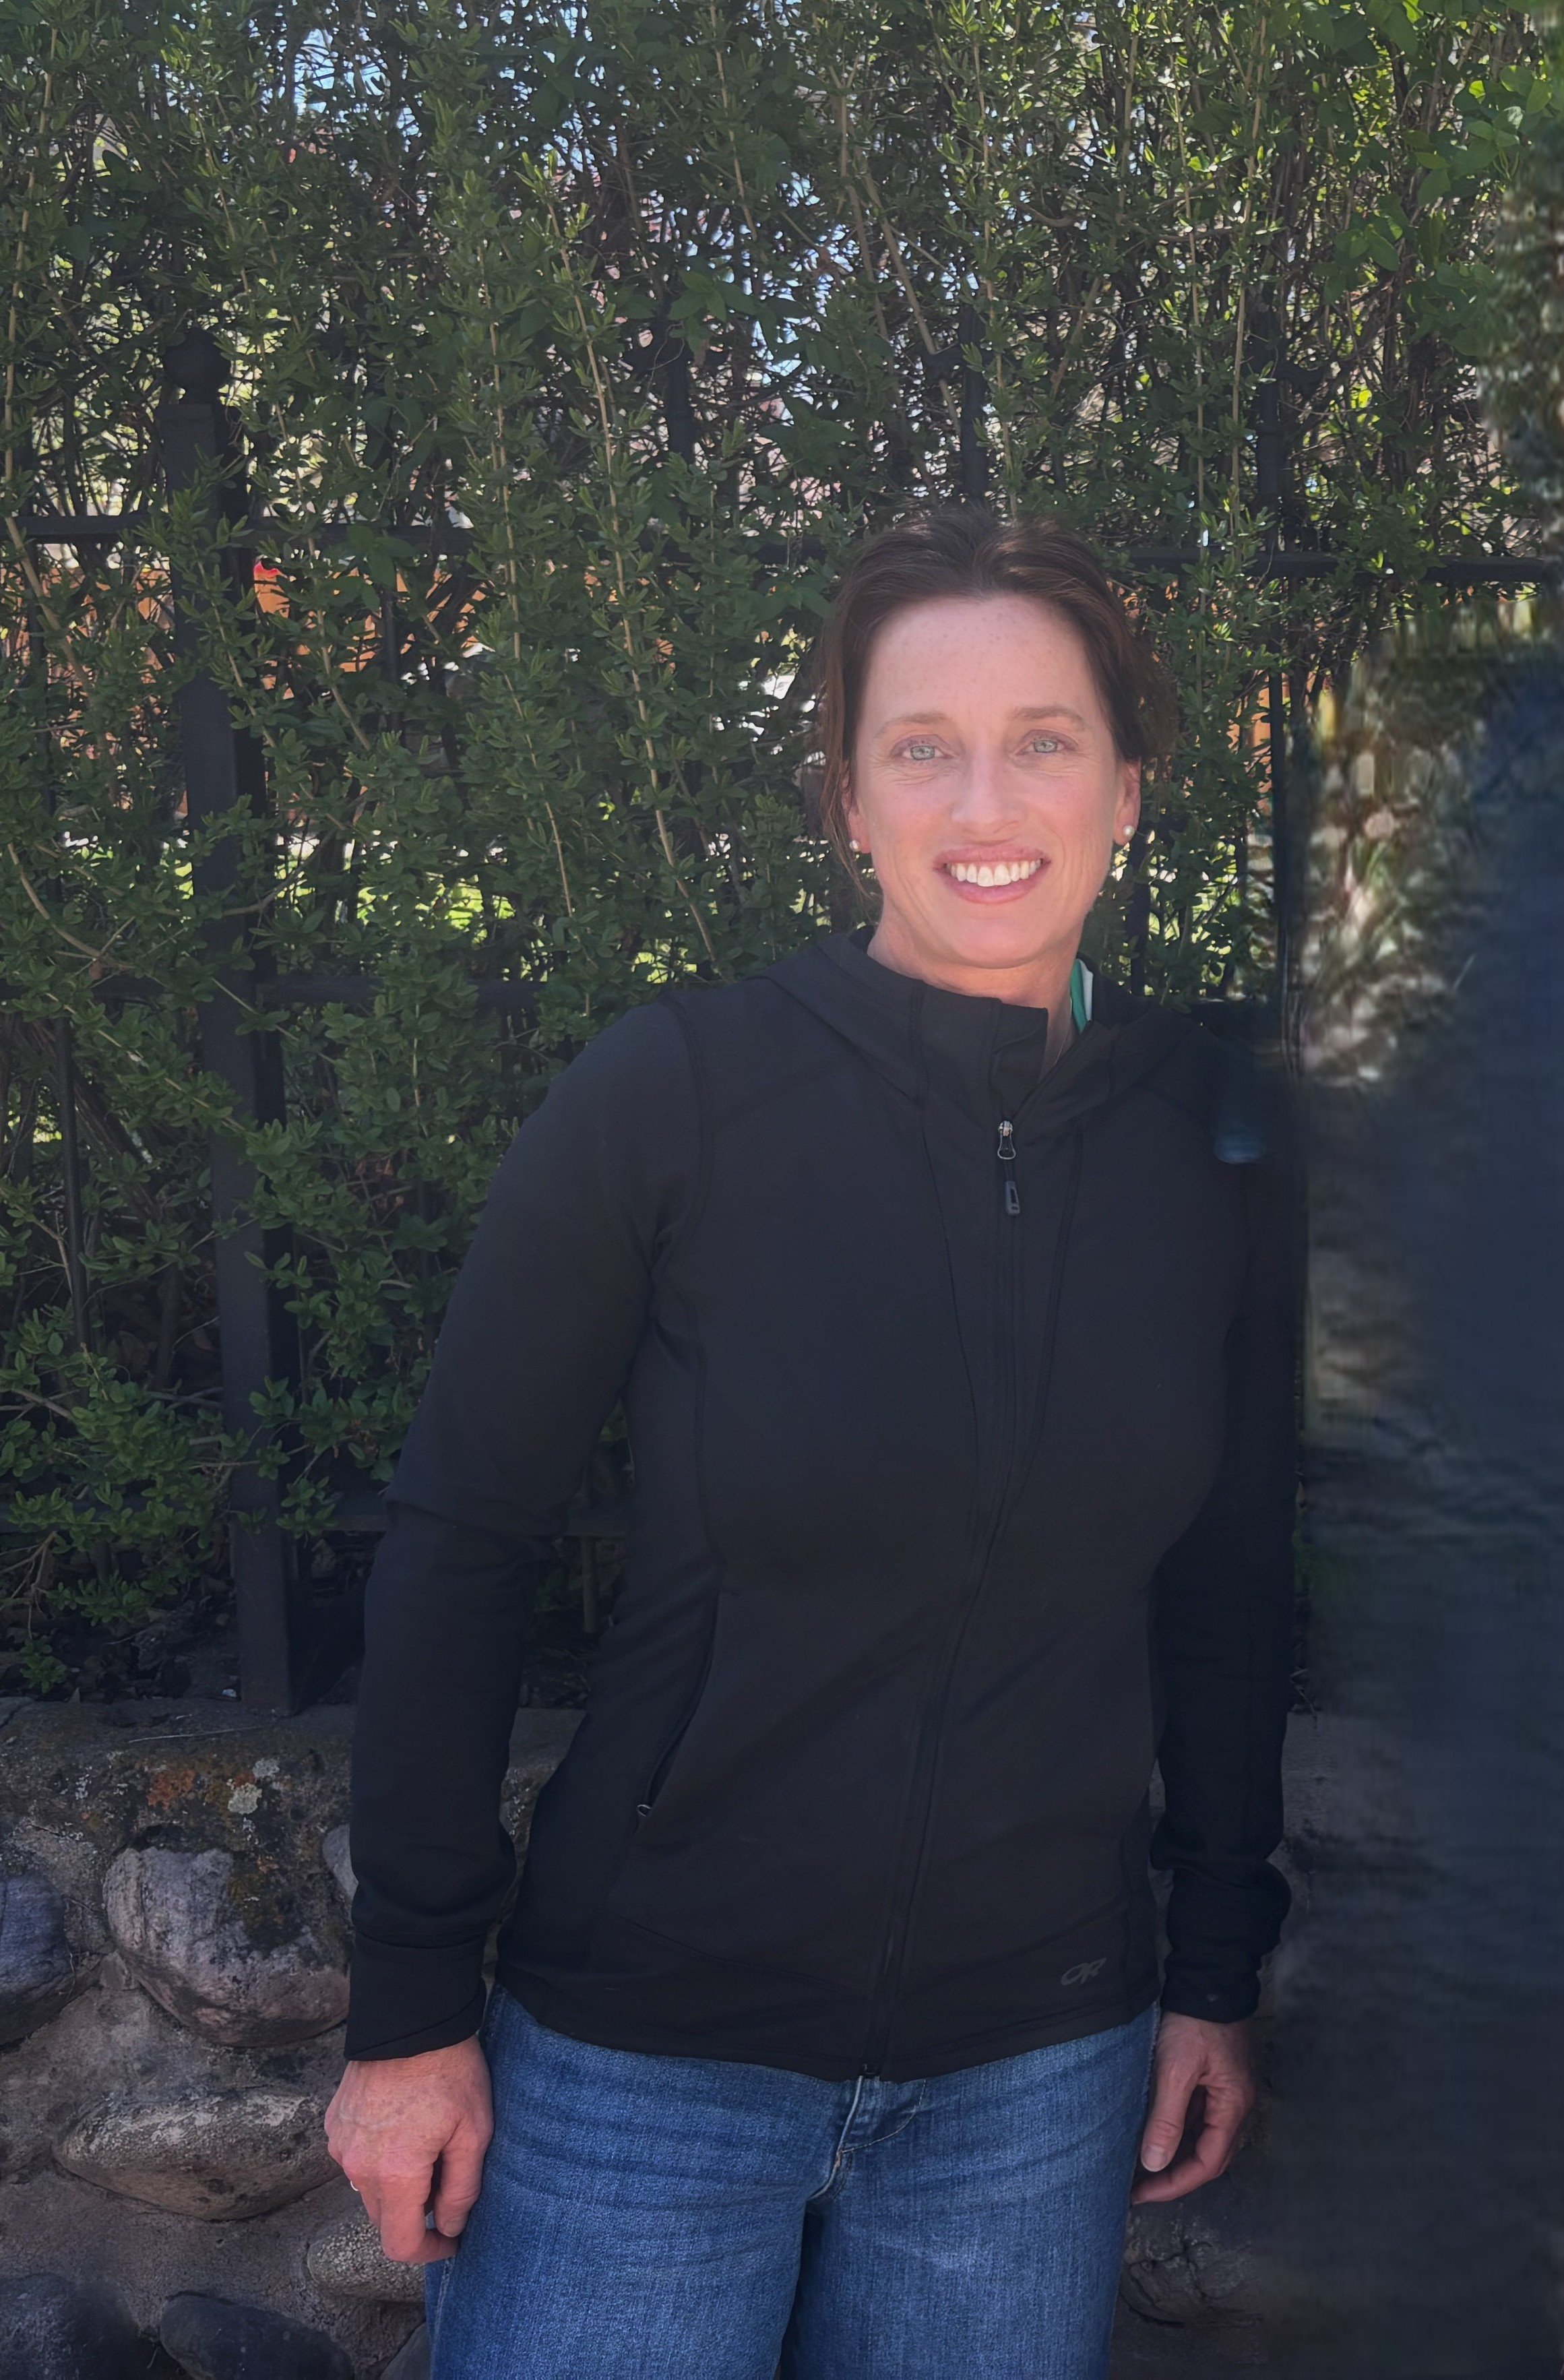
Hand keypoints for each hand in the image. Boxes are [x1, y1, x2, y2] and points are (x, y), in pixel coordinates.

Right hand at [325, 2037, 493, 2262]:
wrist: (410, 2016)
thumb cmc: (450, 2071)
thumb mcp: (474, 2132)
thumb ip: (462, 2190)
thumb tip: (450, 2227)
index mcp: (394, 2173)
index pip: (400, 2244)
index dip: (428, 2252)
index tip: (451, 2240)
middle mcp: (357, 2165)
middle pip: (384, 2217)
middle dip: (416, 2212)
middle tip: (447, 2178)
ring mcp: (340, 2142)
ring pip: (368, 2189)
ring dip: (396, 2184)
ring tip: (427, 2146)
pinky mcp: (334, 2123)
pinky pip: (355, 2158)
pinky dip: (378, 2158)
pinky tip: (403, 2127)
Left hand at [1131, 2012, 1254, 2204]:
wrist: (1207, 1978)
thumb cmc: (1195, 2022)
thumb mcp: (1175, 2071)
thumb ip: (1167, 2119)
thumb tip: (1154, 2164)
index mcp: (1232, 2106)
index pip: (1207, 2163)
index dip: (1175, 2184)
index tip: (1143, 2193)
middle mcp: (1235, 2104)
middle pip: (1209, 2157)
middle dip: (1175, 2176)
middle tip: (1139, 2188)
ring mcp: (1226, 2092)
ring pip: (1203, 2138)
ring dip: (1176, 2156)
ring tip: (1142, 2168)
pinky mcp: (1214, 2079)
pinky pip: (1198, 2118)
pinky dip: (1178, 2132)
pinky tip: (1155, 2135)